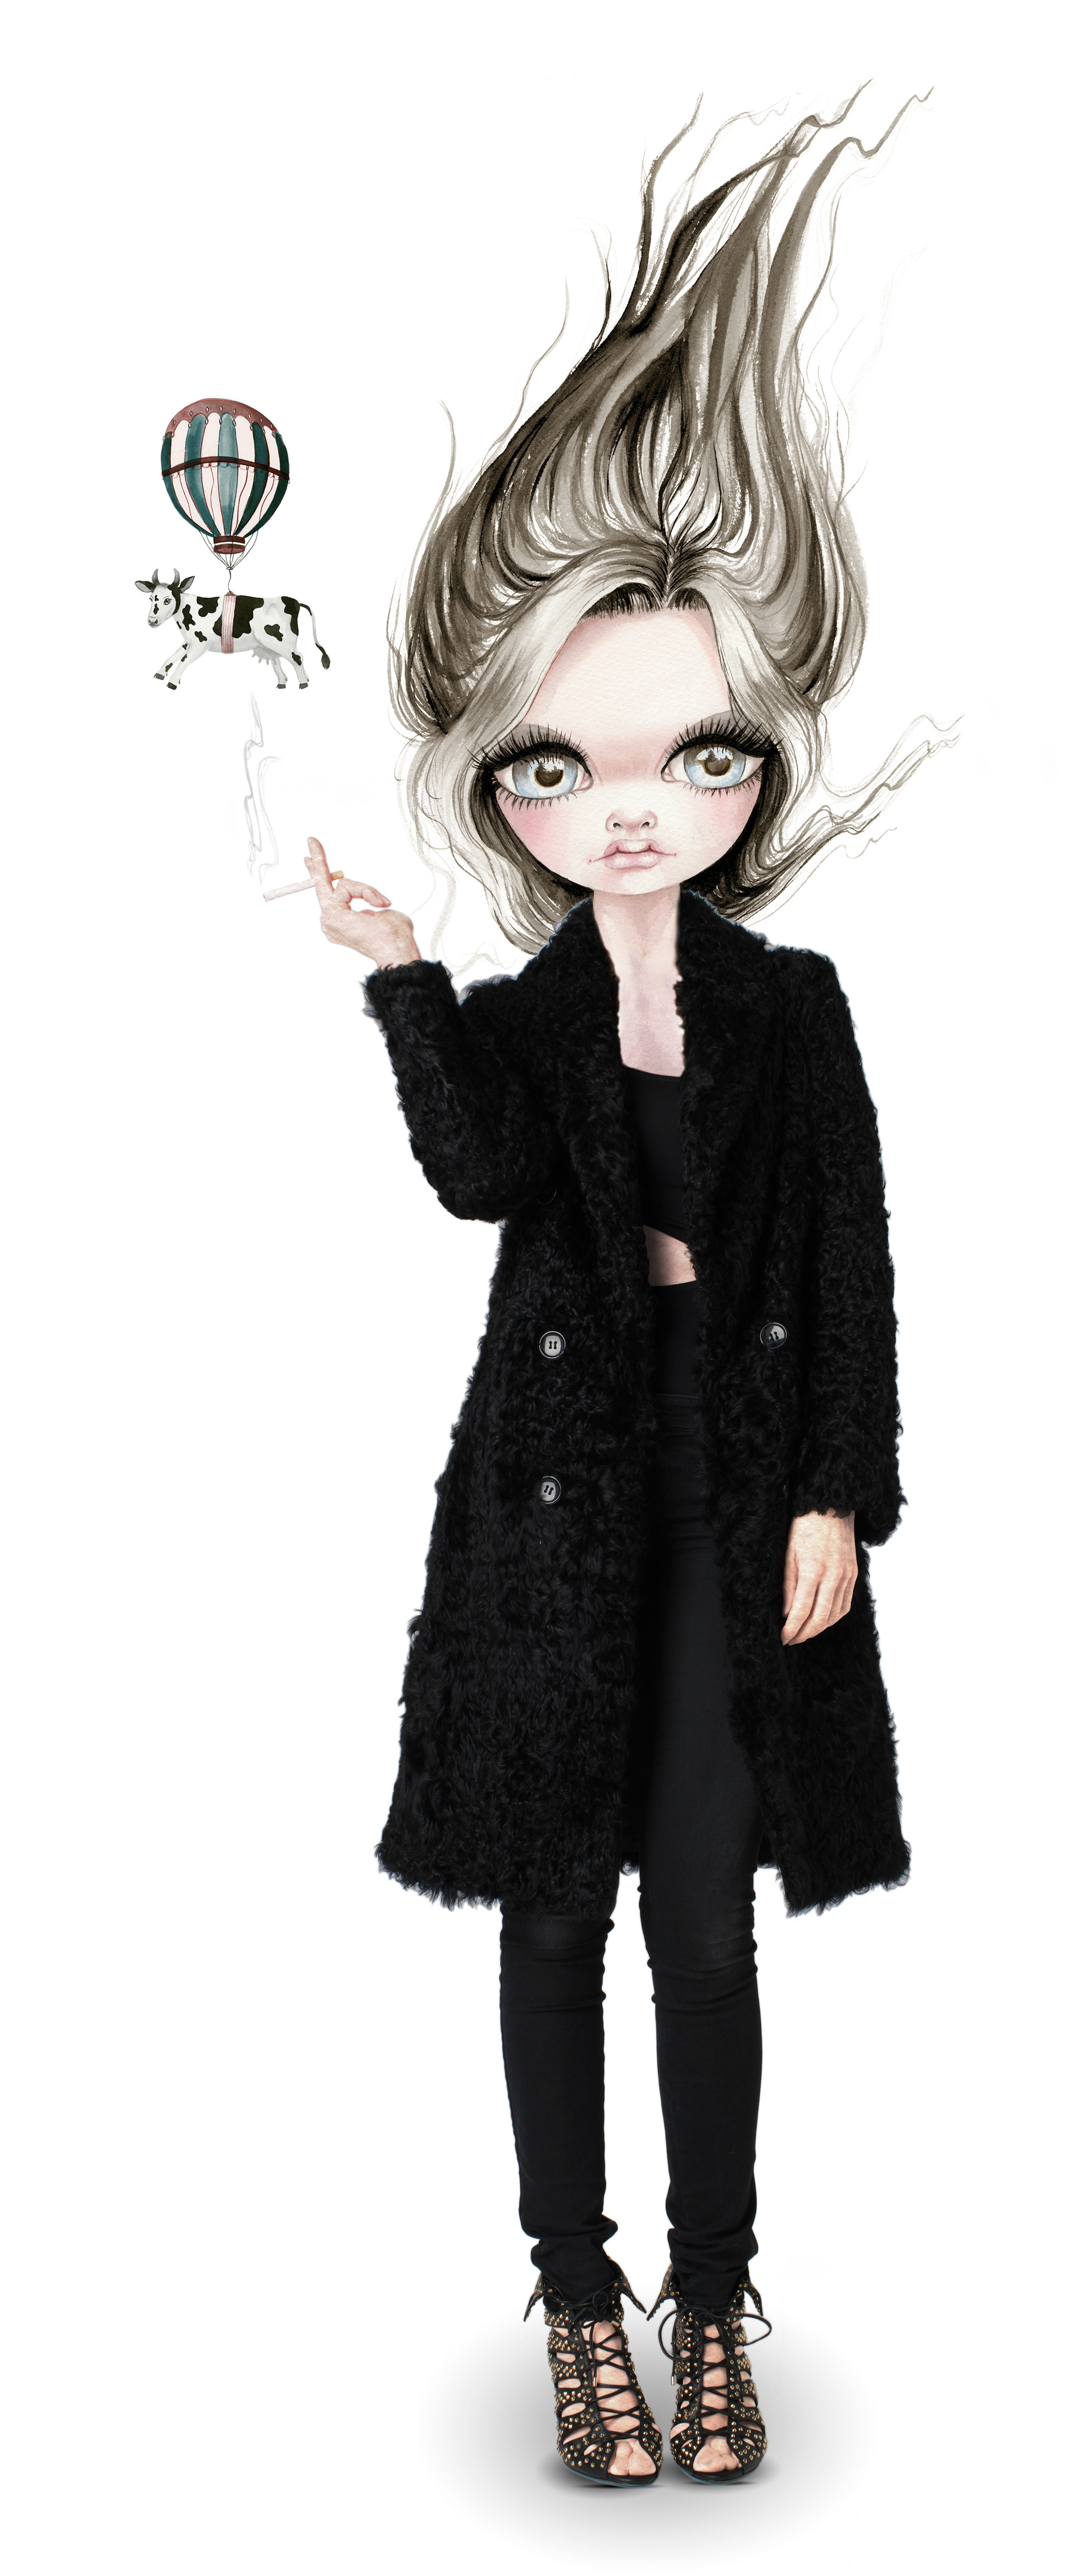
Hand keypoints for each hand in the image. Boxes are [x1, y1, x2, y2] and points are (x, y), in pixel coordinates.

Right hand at [304, 836, 420, 967]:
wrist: (395, 948)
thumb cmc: (394, 936)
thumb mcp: (382, 912)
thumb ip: (371, 904)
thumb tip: (370, 906)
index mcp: (341, 925)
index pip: (329, 896)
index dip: (322, 876)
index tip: (311, 861)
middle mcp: (330, 923)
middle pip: (321, 886)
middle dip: (318, 862)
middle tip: (311, 841)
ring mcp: (327, 919)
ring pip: (343, 885)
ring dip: (366, 891)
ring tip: (381, 905)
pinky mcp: (330, 913)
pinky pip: (347, 886)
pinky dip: (365, 892)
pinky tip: (378, 905)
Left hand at [781, 1510, 856, 1644]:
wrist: (831, 1507)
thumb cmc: (804, 1527)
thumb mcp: (789, 1555)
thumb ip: (788, 1586)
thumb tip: (786, 1614)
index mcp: (812, 1571)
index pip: (801, 1611)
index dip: (791, 1629)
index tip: (782, 1637)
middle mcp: (832, 1577)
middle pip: (819, 1619)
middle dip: (803, 1634)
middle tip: (791, 1640)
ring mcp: (846, 1577)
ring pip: (834, 1615)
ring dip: (818, 1629)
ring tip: (804, 1632)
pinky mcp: (853, 1575)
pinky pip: (845, 1605)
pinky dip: (834, 1618)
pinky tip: (823, 1620)